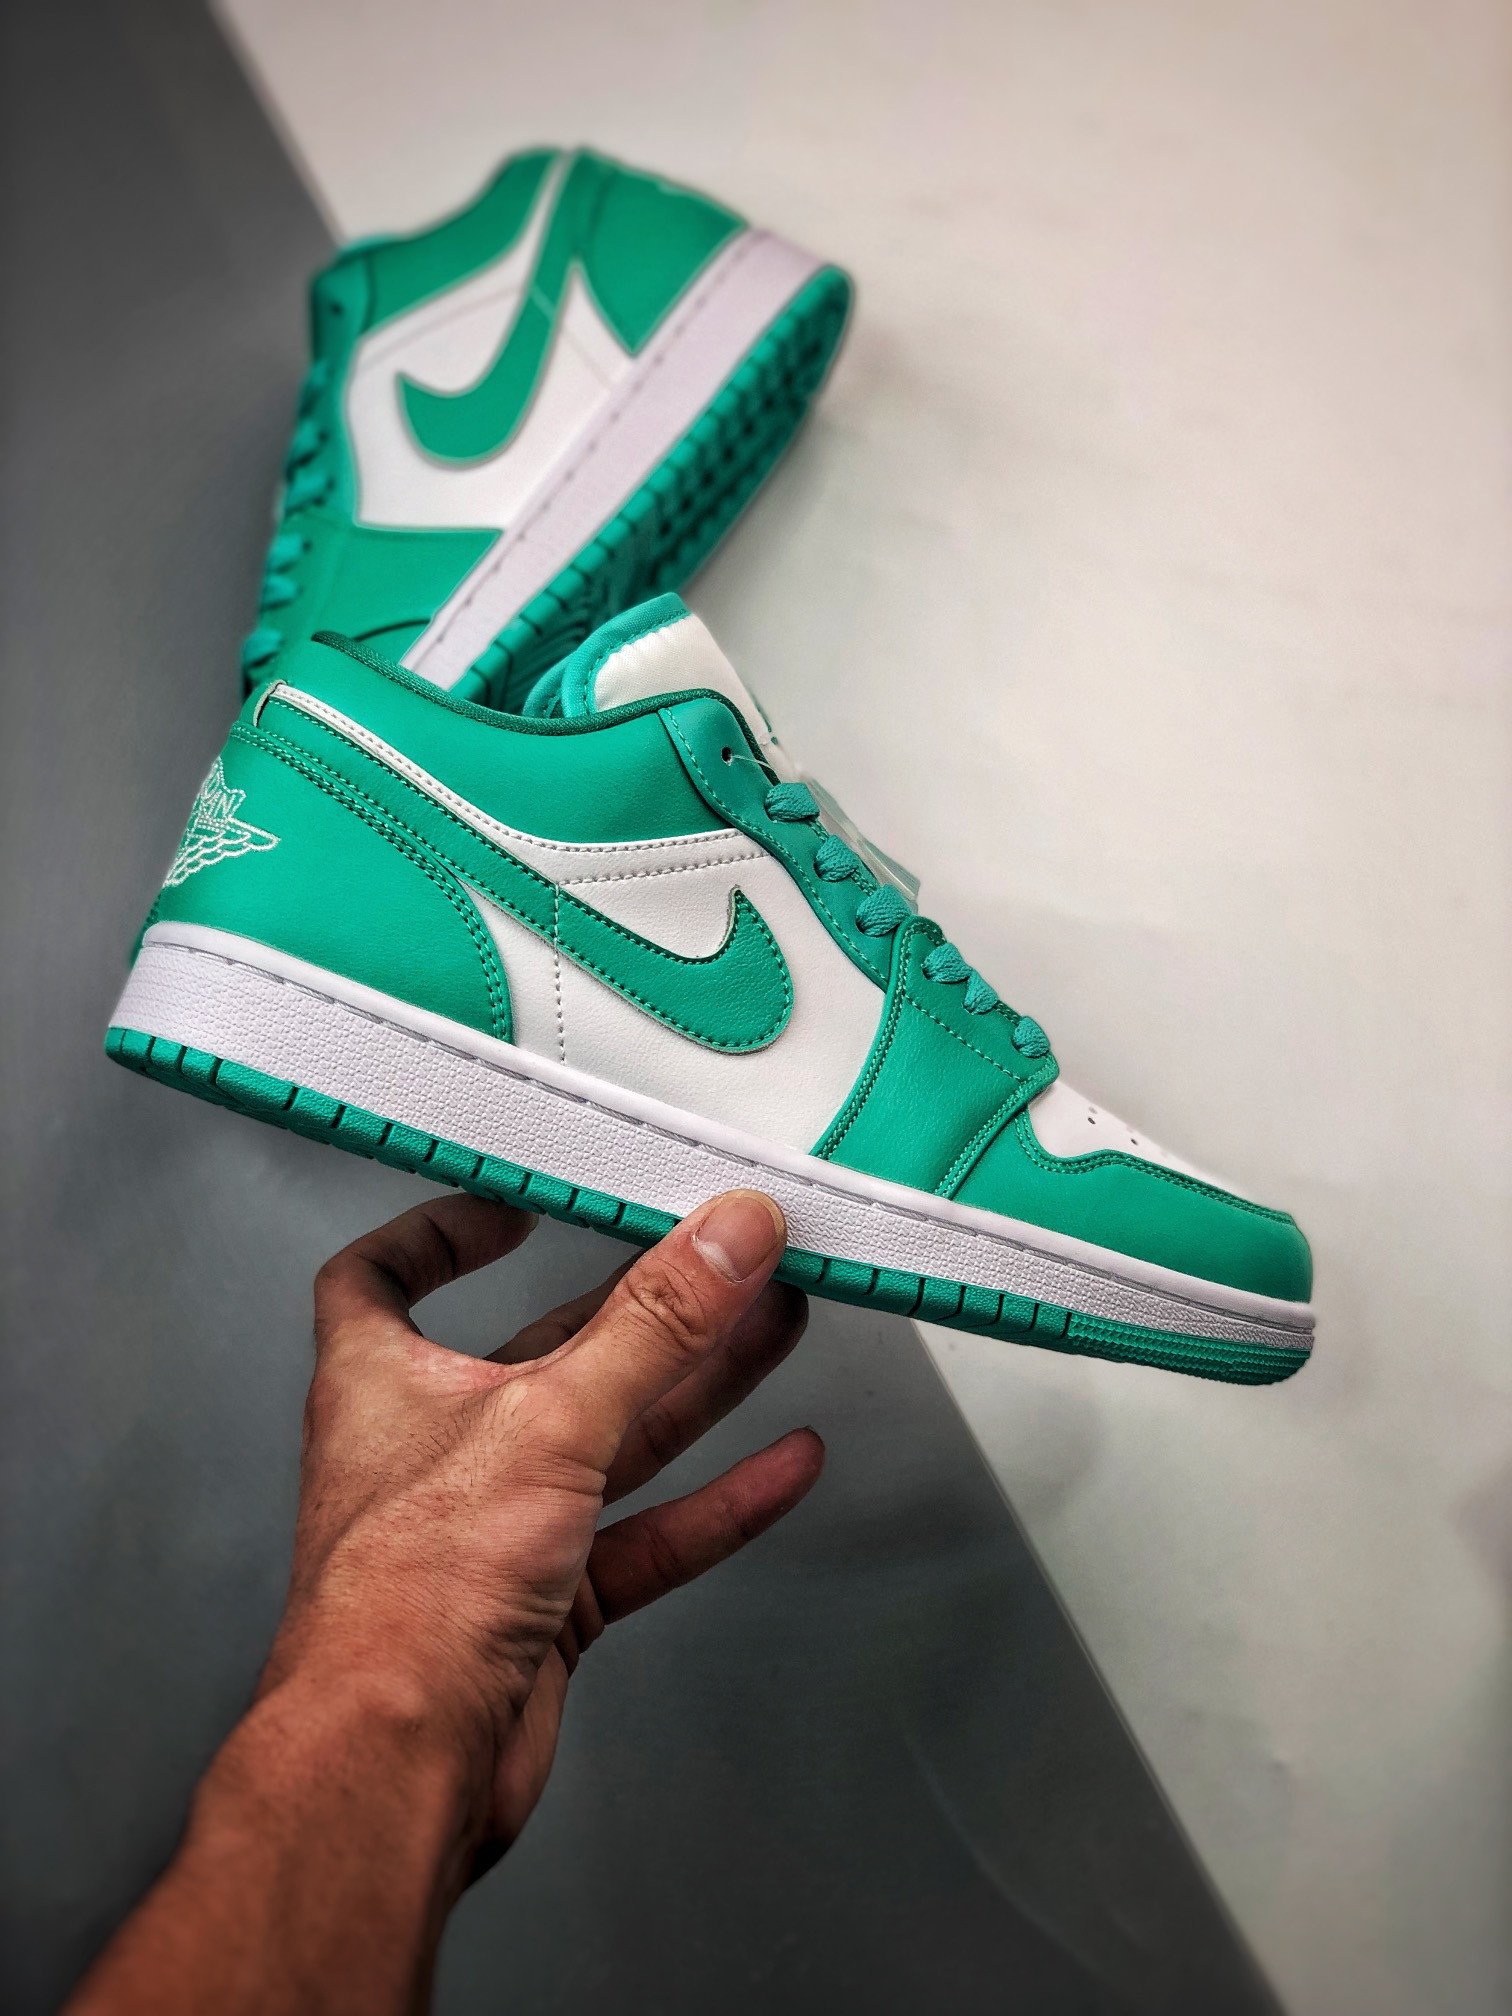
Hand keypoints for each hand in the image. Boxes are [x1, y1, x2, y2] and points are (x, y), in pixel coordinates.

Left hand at [261, 1187, 821, 1872]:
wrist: (401, 1766)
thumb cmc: (407, 1599)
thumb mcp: (549, 1419)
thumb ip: (653, 1326)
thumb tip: (723, 1236)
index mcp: (384, 1381)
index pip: (383, 1278)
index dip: (439, 1232)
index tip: (518, 1201)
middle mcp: (436, 1448)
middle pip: (548, 1351)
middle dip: (645, 1308)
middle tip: (725, 1262)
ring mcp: (496, 1529)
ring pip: (614, 1438)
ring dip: (698, 1386)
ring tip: (776, 1328)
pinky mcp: (548, 1604)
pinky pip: (645, 1533)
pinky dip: (715, 1501)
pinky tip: (779, 1468)